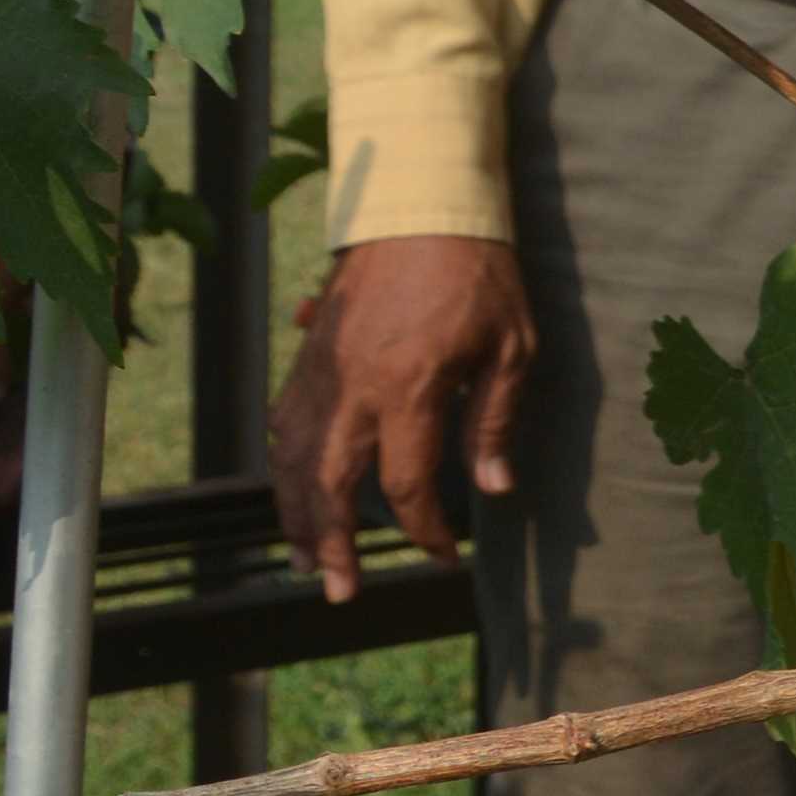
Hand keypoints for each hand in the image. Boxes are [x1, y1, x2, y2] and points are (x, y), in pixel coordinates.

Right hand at [271, 235, 536, 596]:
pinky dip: (283, 460)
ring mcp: (320, 368)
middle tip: (341, 592)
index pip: (408, 483)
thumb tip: (495, 488)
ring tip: (304, 558)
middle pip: (328, 484)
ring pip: (291, 457)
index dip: (425, 528)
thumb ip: (495, 420)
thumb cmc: (480, 274)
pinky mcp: (307, 352)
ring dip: (295, 512)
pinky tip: (293, 486)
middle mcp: (351, 385)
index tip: (442, 554)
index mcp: (407, 387)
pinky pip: (282, 419)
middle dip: (332, 544)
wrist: (420, 203)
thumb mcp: (513, 347)